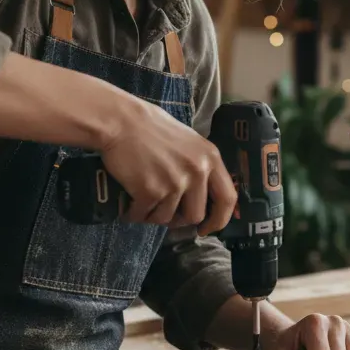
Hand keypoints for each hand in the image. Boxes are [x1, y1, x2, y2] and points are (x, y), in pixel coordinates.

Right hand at [98, 94, 236, 232]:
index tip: (207, 228)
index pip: (228, 198)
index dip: (220, 219)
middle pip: (196, 215)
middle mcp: (197, 171)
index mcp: (210, 158)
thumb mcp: (189, 142)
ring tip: (142, 200)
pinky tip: (129, 203)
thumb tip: (203, 196)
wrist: (121, 121)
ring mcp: (175, 182)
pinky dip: (135, 213)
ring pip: (168, 219)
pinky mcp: (151, 191)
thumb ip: (200, 166)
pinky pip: (145, 216)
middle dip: (179, 219)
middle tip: (163, 211)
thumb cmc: (151, 129)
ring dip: (153, 215)